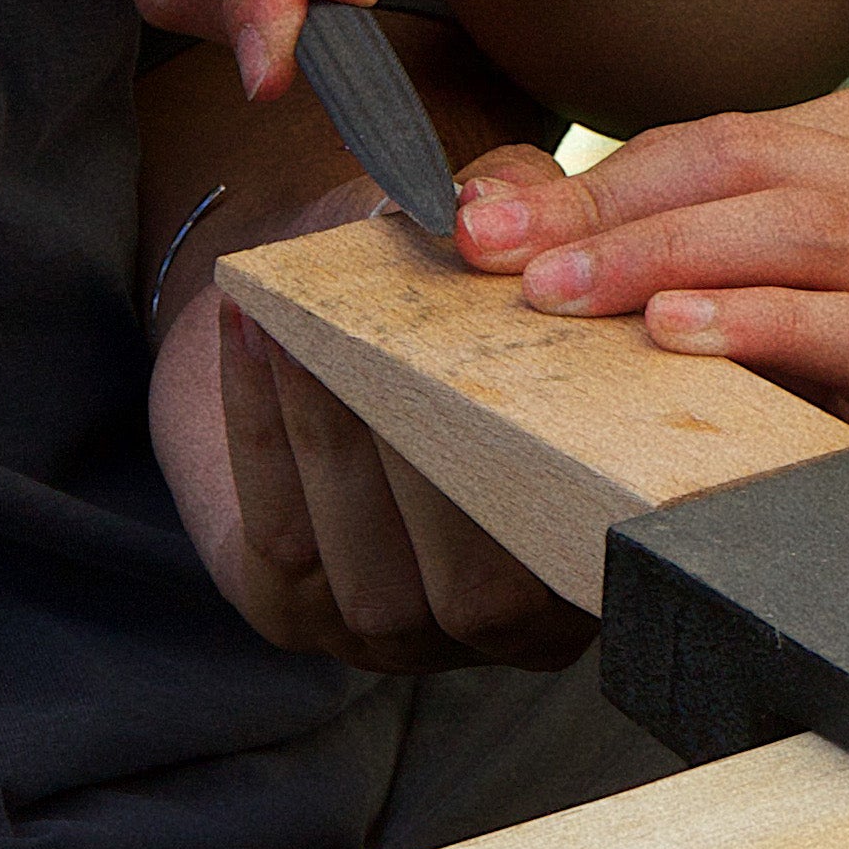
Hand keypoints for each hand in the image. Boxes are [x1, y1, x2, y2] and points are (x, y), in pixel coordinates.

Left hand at [149, 169, 593, 672]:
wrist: (309, 303)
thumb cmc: (434, 283)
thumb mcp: (501, 243)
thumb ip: (534, 214)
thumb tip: (503, 214)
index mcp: (599, 545)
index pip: (593, 536)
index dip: (556, 451)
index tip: (522, 329)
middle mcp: (513, 624)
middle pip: (482, 578)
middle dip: (431, 450)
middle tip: (389, 331)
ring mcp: (403, 634)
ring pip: (377, 571)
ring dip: (328, 435)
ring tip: (295, 318)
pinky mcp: (294, 614)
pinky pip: (284, 538)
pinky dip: (262, 430)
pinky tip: (249, 334)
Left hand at [451, 94, 848, 476]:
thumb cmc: (823, 379)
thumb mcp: (734, 282)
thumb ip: (630, 228)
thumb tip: (484, 206)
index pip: (718, 137)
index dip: (593, 179)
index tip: (481, 227)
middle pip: (753, 164)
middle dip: (614, 212)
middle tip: (508, 263)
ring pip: (807, 229)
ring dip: (669, 258)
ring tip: (570, 295)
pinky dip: (758, 323)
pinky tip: (676, 335)